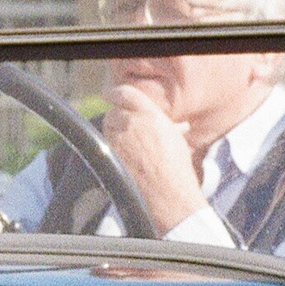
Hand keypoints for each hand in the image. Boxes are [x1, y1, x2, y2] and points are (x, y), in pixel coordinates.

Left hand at [100, 83, 204, 233]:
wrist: (166, 192)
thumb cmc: (176, 167)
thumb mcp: (175, 139)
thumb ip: (166, 126)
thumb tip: (177, 125)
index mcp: (149, 114)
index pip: (124, 93)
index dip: (115, 94)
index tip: (110, 95)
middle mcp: (130, 122)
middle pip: (114, 112)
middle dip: (118, 117)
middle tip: (125, 126)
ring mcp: (117, 139)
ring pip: (107, 127)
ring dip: (114, 131)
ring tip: (127, 142)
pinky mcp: (110, 154)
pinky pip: (106, 143)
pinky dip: (112, 145)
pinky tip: (124, 155)